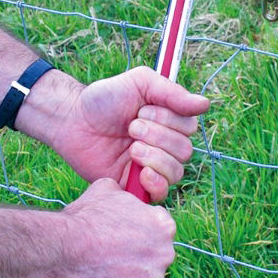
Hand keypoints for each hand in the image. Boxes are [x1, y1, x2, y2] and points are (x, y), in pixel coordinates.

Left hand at [47, 66, 208, 201]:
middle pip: (185, 150)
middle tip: (131, 127)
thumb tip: (205, 104)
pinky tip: (140, 171)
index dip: (168, 120)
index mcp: (170, 120)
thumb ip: (171, 92)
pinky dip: (155, 183)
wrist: (73, 121)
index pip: (190, 127)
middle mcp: (165, 144)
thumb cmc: (105, 99)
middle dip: (157, 136)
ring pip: (177, 171)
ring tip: (130, 148)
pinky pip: (161, 194)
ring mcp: (153, 166)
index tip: (141, 110)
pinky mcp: (137, 186)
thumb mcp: (139, 83)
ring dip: (154, 157)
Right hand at [53, 179, 175, 277]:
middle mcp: (165, 254)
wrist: (64, 250)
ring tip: (103, 269)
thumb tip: (124, 193)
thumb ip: (126, 195)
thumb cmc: (85, 217)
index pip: (160, 229)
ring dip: (128, 277)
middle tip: (112, 253)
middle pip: (155, 256)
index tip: (126, 234)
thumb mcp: (107, 189)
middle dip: (138, 255)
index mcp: (164, 226)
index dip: (142, 230)